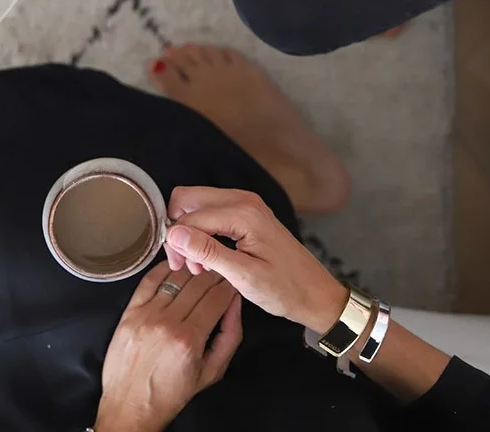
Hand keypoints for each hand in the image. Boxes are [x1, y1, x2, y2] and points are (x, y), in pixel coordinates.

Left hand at [95, 261, 242, 431]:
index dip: (229, 285)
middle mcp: (167, 323)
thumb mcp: (211, 372)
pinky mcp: (130, 312)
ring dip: (192, 268)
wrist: (130, 406)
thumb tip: (235, 304)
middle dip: (215, 274)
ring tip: (201, 265)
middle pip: (198, 284)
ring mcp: (146, 315)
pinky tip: (175, 266)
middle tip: (221, 270)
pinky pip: (150, 280)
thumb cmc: (171, 393)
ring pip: (176, 278)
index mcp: (189, 340)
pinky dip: (165, 269)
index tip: (234, 280)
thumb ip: (229, 337)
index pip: (217, 298)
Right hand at [165, 187, 345, 333]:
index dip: (176, 241)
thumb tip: (174, 234)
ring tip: (198, 266)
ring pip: (198, 204)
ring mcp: (245, 203)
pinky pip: (212, 211)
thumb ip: (209, 252)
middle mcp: (243, 199)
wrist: (315, 292)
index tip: (178, 267)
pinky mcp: (247, 212)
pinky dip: (203, 231)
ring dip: (190, 232)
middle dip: (179, 229)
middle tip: (183, 263)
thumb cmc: (284, 289)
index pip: (191, 216)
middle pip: (189, 198)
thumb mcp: (244, 276)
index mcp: (243, 213)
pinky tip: (209, 258)